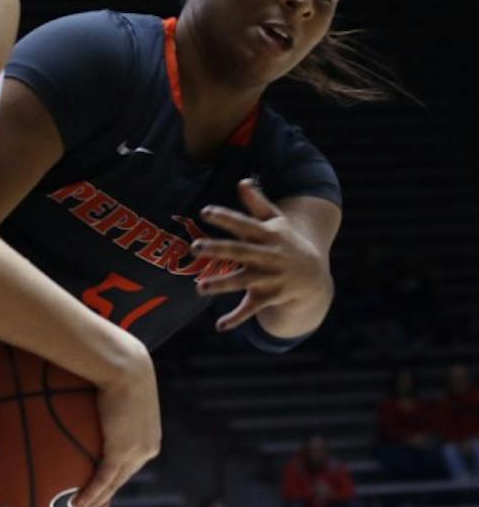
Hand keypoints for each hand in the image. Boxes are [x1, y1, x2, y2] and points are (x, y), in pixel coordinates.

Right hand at [76, 340, 159, 506]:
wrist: (125, 365)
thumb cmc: (118, 365)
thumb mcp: (118, 385)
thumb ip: (108, 395)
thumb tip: (88, 387)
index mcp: (149, 433)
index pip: (133, 460)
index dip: (118, 475)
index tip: (107, 485)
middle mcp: (147, 447)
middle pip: (125, 476)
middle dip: (109, 492)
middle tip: (94, 503)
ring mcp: (135, 451)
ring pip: (115, 483)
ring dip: (97, 498)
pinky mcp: (121, 451)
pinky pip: (104, 479)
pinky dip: (92, 493)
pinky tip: (79, 503)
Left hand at [191, 180, 328, 331]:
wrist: (314, 277)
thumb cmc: (287, 242)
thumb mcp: (276, 221)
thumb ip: (257, 203)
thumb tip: (242, 181)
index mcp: (267, 235)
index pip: (244, 224)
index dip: (226, 217)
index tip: (205, 211)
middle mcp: (267, 256)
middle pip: (239, 251)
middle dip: (217, 249)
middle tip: (194, 246)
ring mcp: (268, 278)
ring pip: (243, 281)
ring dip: (221, 284)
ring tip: (199, 287)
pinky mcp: (268, 297)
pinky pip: (251, 308)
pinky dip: (237, 318)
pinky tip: (220, 326)